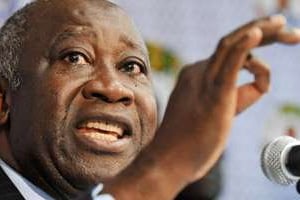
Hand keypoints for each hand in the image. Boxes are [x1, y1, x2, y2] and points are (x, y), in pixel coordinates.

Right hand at [104, 15, 299, 199]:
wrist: (169, 159)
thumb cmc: (190, 142)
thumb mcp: (210, 113)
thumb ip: (228, 99)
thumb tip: (249, 92)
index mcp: (195, 75)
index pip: (228, 54)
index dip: (251, 45)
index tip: (272, 40)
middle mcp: (198, 71)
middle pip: (232, 42)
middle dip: (261, 30)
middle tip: (285, 24)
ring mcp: (204, 81)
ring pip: (233, 46)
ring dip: (263, 32)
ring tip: (290, 32)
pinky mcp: (214, 95)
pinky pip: (230, 64)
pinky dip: (244, 46)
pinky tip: (258, 33)